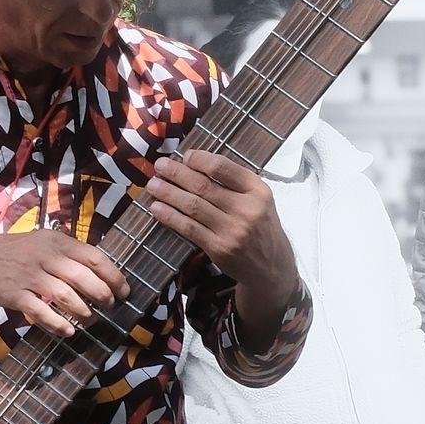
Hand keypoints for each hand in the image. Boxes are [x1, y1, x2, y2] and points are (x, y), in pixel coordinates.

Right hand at [0, 226, 125, 339]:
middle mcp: (45, 256)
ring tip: (91, 319)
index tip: (125, 290)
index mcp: (57, 241)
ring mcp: (29, 276)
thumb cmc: (17, 253)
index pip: (94, 257)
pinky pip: (42, 313)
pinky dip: (58, 324)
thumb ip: (69, 254)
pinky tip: (68, 331)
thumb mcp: (43, 242)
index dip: (114, 276)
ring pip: (66, 296)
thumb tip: (103, 273)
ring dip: (84, 312)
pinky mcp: (15, 295)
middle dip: (103, 296)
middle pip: (83, 278)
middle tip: (110, 306)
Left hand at [145, 151, 297, 315]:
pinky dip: (170, 217)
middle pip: (203, 185)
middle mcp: (246, 209)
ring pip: (193, 206)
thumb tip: (195, 163)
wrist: (271, 267)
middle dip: (177, 173)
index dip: (198, 159)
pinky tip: (157, 208)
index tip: (184, 156)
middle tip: (159, 166)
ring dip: (168, 193)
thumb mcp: (259, 199)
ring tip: (152, 185)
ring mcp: (232, 230)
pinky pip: (189, 228)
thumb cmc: (260, 227)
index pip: (223, 167)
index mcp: (257, 190)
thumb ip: (234, 183)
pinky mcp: (219, 248)